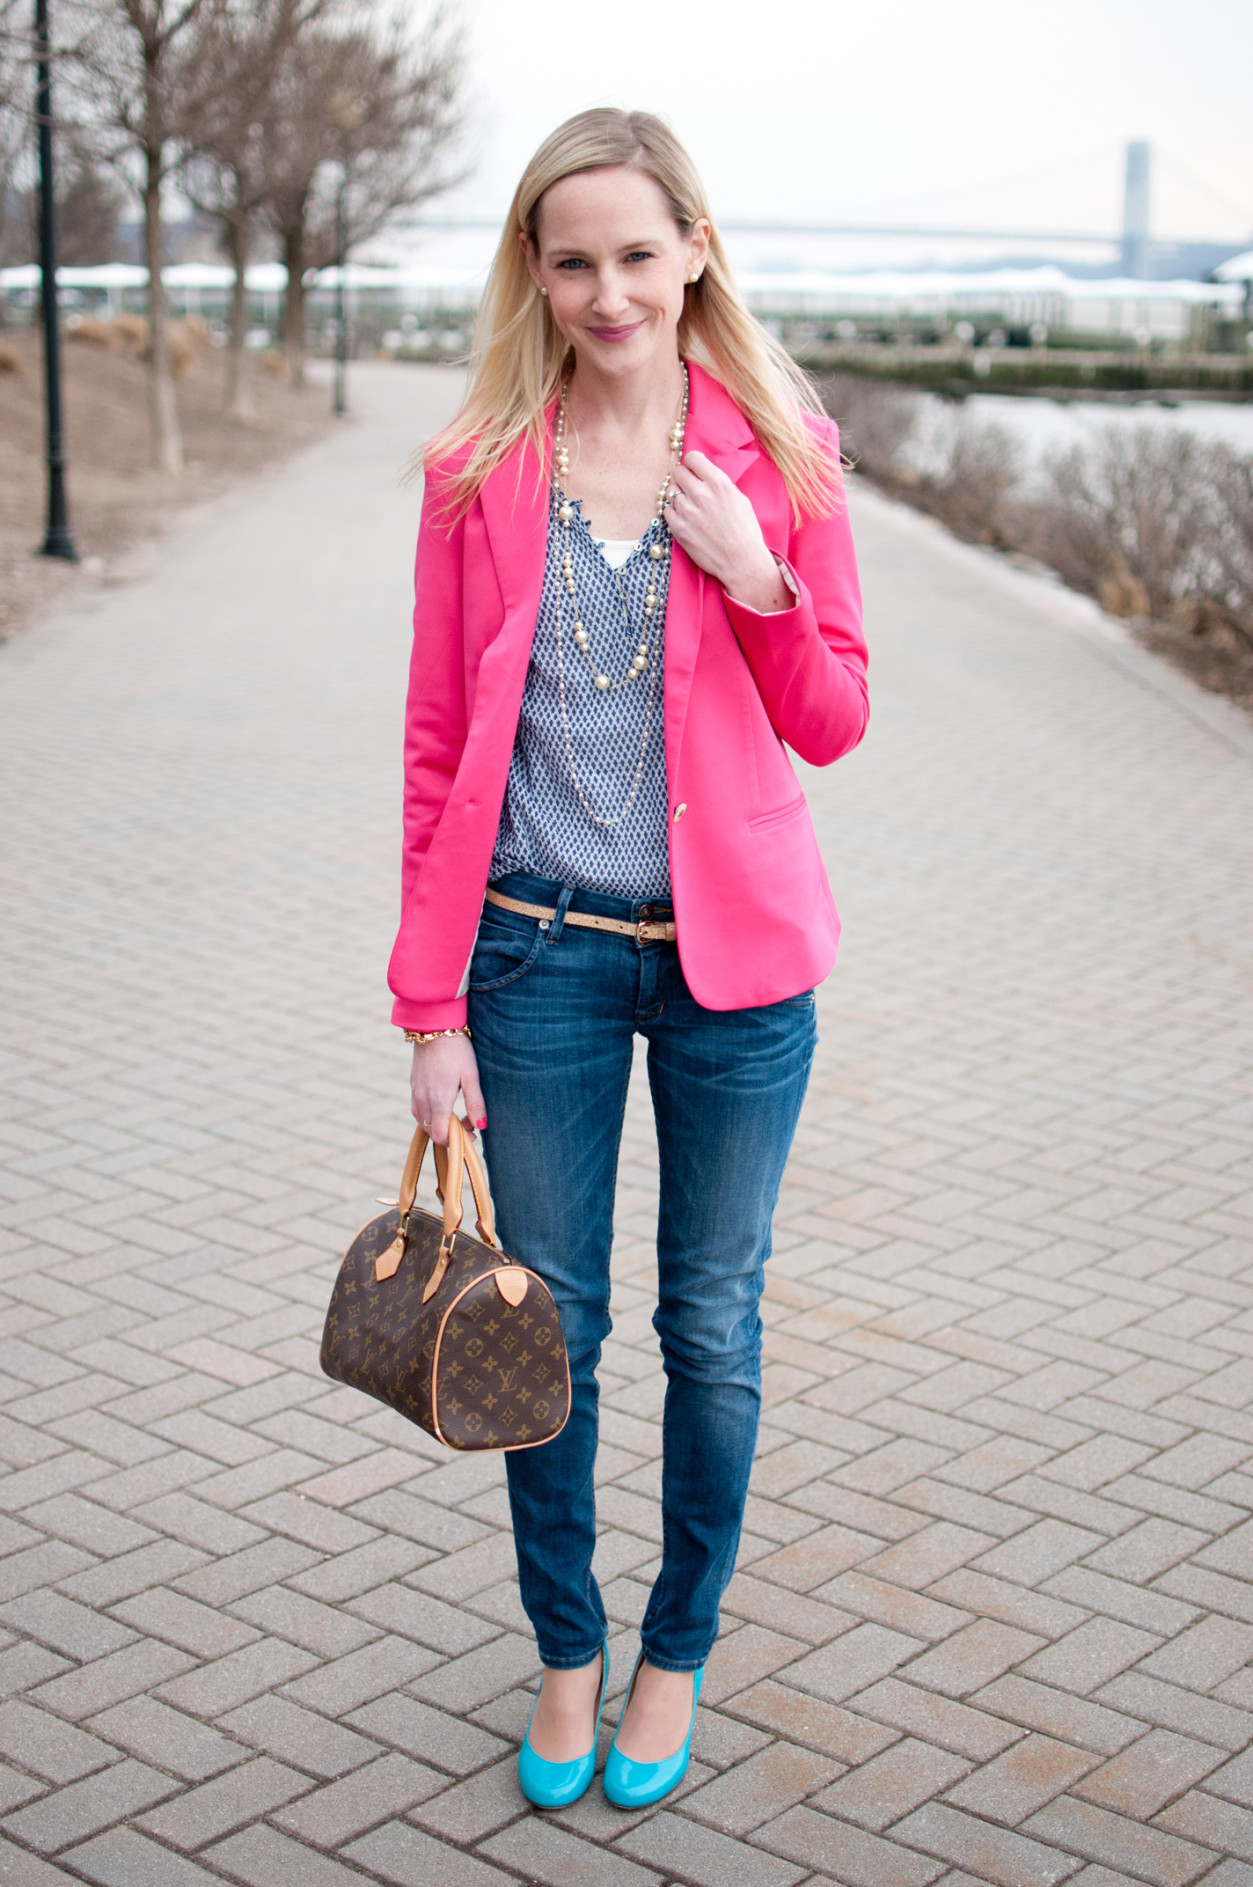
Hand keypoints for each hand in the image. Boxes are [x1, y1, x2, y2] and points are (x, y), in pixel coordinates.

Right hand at [410, 1037, 485, 1145]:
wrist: (434, 1027)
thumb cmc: (457, 1050)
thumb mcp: (471, 1076)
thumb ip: (475, 1103)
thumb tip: (481, 1126)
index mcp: (438, 1100)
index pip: (441, 1135)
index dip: (456, 1141)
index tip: (472, 1135)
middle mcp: (423, 1099)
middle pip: (432, 1131)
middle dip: (450, 1134)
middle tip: (468, 1123)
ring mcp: (416, 1092)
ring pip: (423, 1122)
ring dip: (439, 1125)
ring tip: (458, 1114)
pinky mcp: (413, 1085)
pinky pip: (417, 1110)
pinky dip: (430, 1115)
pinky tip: (443, 1105)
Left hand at [666, 451, 791, 612]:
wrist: (741, 561)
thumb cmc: (745, 531)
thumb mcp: (739, 499)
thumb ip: (718, 484)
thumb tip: (703, 474)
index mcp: (718, 482)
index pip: (692, 457)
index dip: (692, 464)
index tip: (694, 470)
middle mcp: (701, 494)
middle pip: (678, 472)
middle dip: (683, 479)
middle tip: (690, 490)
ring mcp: (687, 511)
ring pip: (670, 492)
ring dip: (678, 498)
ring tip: (690, 508)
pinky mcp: (678, 528)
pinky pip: (667, 512)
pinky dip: (674, 514)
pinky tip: (686, 520)